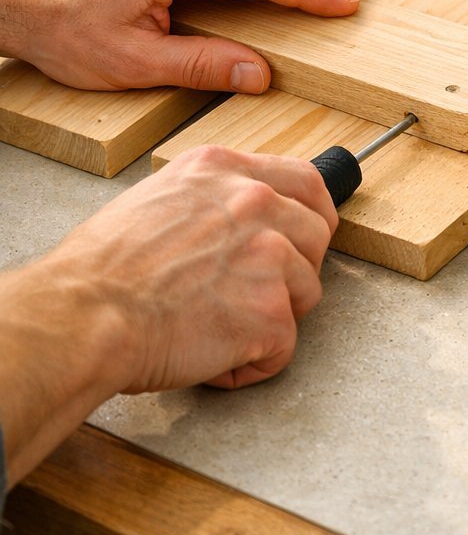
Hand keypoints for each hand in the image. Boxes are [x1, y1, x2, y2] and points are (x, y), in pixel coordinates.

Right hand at [53, 145, 338, 390]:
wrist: (84, 315)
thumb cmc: (99, 270)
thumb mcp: (155, 198)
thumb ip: (207, 201)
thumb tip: (226, 223)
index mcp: (223, 170)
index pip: (304, 180)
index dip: (309, 215)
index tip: (304, 236)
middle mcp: (254, 201)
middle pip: (317, 235)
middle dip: (294, 270)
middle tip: (251, 296)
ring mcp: (269, 254)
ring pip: (306, 291)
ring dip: (270, 318)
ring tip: (216, 328)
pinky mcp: (270, 310)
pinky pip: (283, 348)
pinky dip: (251, 364)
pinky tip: (210, 358)